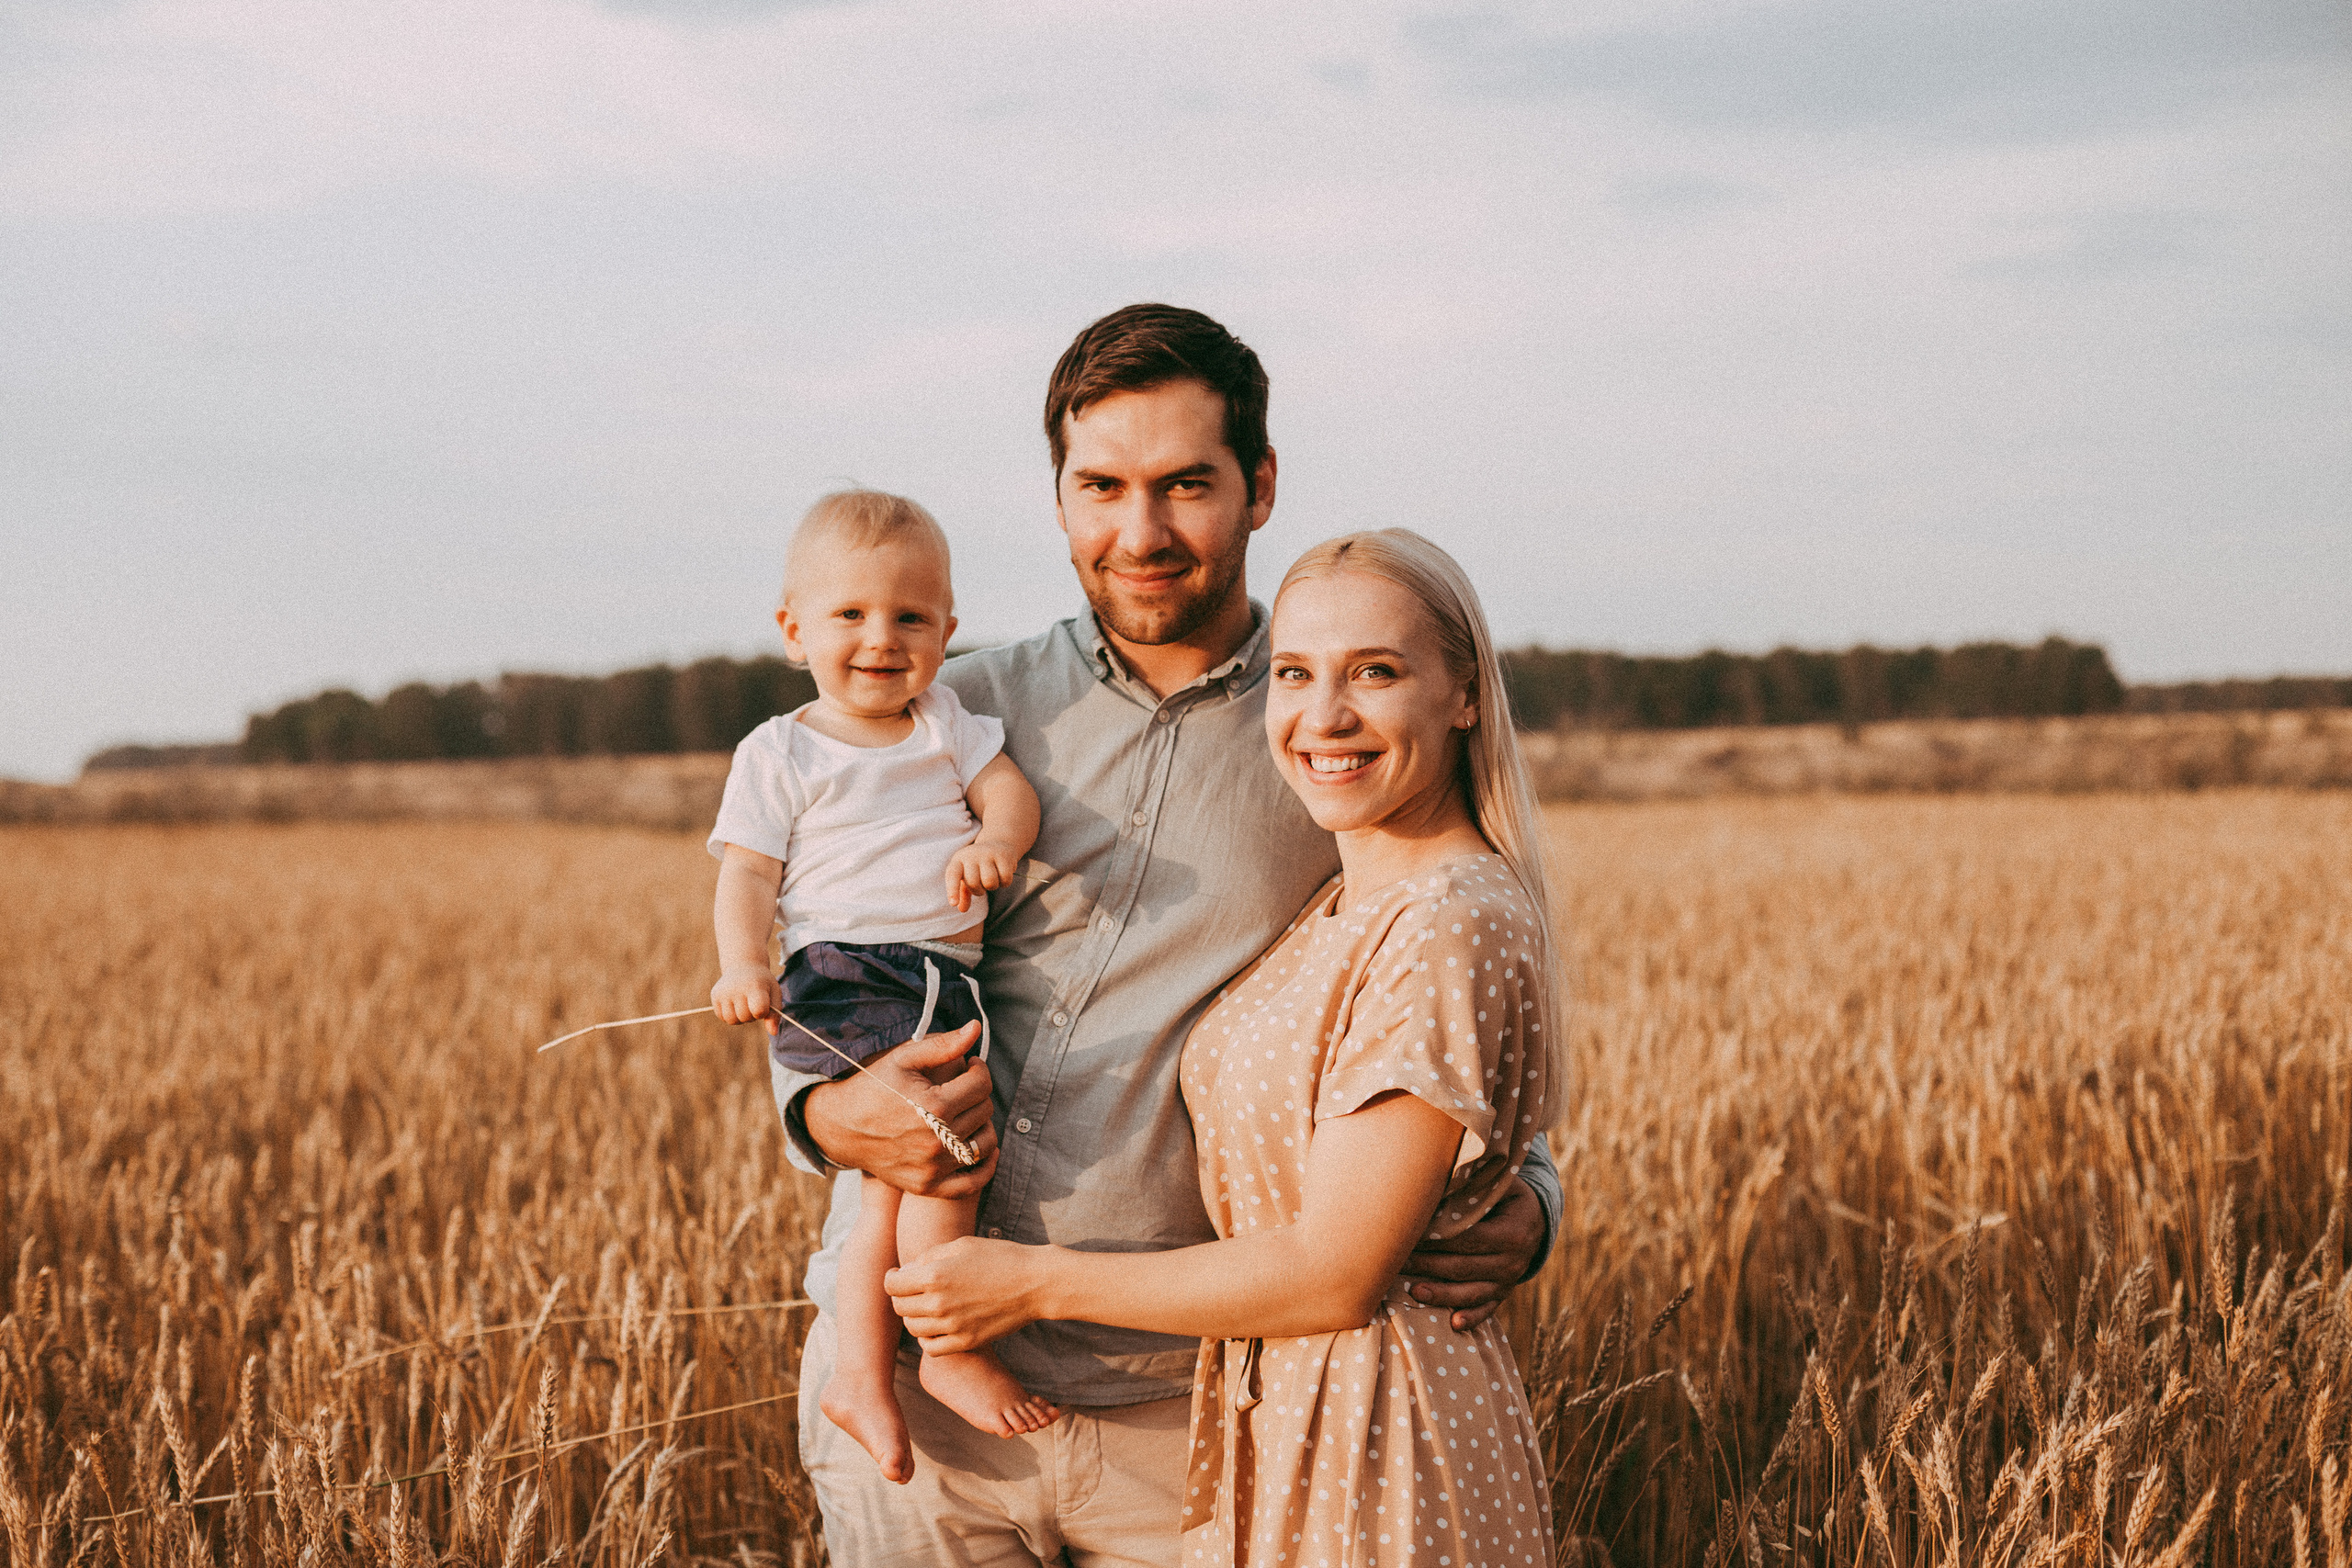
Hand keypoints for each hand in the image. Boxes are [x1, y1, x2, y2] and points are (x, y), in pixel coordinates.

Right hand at [711, 965, 780, 1034]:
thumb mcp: (774, 994)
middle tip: (753, 1003)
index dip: (762, 1012)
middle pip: (744, 1018)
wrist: (743, 965)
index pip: (758, 1011)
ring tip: (744, 1006)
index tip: (763, 1005)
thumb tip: (773, 1033)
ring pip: (732, 1020)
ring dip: (740, 1018)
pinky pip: (722, 1017)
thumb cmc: (762, 983)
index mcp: (754, 986)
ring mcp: (723, 992)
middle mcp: (736, 988)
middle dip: (752, 1015)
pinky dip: (730, 1015)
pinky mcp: (715, 995)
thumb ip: (775, 1014)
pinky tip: (735, 1005)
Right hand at [802, 1022, 998, 1198]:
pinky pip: (972, 1184)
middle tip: (963, 1087)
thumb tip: (976, 1027)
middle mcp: (937, 1140)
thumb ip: (943, 1044)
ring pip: (985, 1143)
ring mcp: (932, 1167)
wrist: (841, 1127)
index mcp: (934, 1106)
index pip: (982, 1084)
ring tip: (968, 1113)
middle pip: (985, 1111)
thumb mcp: (904, 1058)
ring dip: (983, 1124)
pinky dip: (984, 1166)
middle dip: (978, 1094)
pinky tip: (981, 1148)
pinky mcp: (927, 1185)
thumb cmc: (874, 1087)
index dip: (979, 1068)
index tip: (970, 1066)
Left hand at [885, 1235, 1048, 1353]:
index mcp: (934, 1275)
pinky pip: (931, 1348)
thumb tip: (908, 1271)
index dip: (892, 1277)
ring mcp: (952, 1326)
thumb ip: (929, 1257)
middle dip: (902, 1297)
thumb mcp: (960, 1245)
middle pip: (900, 1307)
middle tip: (913, 1290)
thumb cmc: (999, 1257)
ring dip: (914, 1317)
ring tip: (927, 1306)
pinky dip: (928, 1338)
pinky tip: (936, 1326)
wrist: (1034, 1283)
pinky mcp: (966, 1341)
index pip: (892, 1284)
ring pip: (913, 1329)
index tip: (898, 1274)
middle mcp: (938, 1304)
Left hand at [946, 842, 1021, 912]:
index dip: (952, 890)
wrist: (997, 844)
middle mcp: (971, 855)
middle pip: (973, 883)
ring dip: (992, 887)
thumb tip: (962, 909)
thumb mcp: (966, 876)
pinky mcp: (1003, 855)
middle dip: (979, 891)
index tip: (953, 904)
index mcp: (958, 860)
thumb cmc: (977, 866)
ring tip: (992, 880)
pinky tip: (1002, 876)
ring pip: (990, 882)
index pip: (952, 875)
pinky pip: (1005, 879)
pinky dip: (1005, 883)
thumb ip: (963, 893)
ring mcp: (988, 853)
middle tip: (982, 886)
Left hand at [1401, 1179, 1544, 1330]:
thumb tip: (1436, 1178)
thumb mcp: (1500, 1185)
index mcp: (1512, 1233)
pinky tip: (1452, 1324)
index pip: (1469, 1238)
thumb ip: (1476, 1185)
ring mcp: (1509, 1282)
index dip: (1438, 1237)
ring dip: (1442, 1295)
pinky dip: (1471, 1318)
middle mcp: (1514, 1261)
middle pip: (1465, 1266)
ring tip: (1413, 1292)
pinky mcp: (1503, 1294)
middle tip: (1398, 1260)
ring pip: (1472, 1293)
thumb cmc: (1506, 1197)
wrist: (1535, 1221)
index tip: (1410, 1233)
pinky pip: (1487, 1310)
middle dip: (1429, 1264)